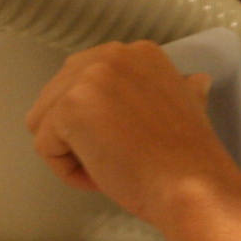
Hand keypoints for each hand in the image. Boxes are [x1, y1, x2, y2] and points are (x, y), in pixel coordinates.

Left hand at [24, 41, 240, 228]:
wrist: (191, 186)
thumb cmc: (188, 160)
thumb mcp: (190, 105)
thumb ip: (180, 88)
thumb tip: (196, 81)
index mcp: (138, 53)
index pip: (86, 79)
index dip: (99, 120)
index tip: (127, 140)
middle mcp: (111, 55)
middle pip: (58, 96)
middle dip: (78, 134)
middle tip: (117, 157)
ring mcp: (87, 79)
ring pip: (45, 122)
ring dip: (72, 152)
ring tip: (111, 165)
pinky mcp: (69, 108)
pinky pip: (45, 146)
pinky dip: (67, 171)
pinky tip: (101, 175)